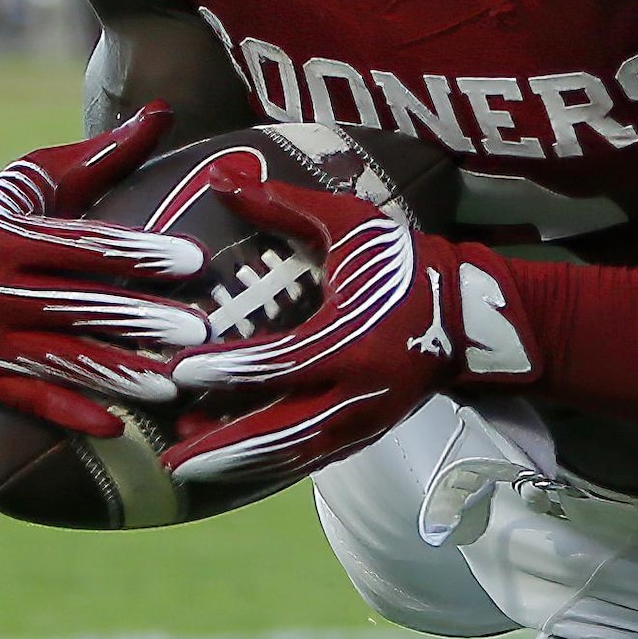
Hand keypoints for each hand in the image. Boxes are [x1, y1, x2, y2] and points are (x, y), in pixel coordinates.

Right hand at [0, 105, 203, 436]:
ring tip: (174, 382)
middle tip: (199, 332)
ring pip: (58, 358)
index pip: (82, 246)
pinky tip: (116, 424)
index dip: (138, 253)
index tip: (194, 262)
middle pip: (75, 306)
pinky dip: (70, 412)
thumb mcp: (39, 180)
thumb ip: (104, 155)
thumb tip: (165, 110)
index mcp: (1, 233)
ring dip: (118, 373)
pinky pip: (28, 399)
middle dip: (139, 320)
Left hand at [147, 171, 451, 493]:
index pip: (281, 364)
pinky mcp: (368, 434)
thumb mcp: (349, 225)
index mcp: (354, 339)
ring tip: (187, 461)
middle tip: (169, 456)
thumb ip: (283, 204)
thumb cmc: (403, 264)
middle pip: (282, 430)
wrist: (468, 313)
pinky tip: (231, 462)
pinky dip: (269, 464)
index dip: (229, 371)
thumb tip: (220, 174)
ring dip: (238, 461)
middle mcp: (360, 392)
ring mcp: (366, 420)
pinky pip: (312, 459)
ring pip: (294, 454)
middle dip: (223, 446)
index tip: (180, 373)